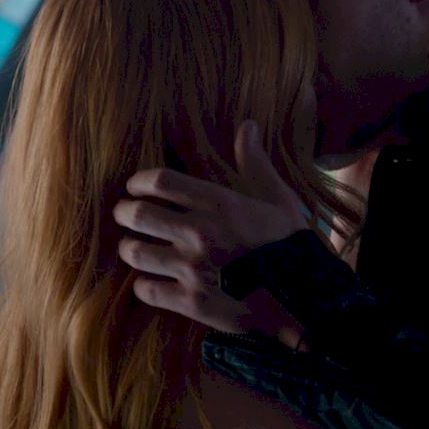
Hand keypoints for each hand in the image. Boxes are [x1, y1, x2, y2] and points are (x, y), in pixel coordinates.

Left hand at [113, 120, 308, 334]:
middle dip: (124, 212)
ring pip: (135, 253)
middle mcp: (198, 232)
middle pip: (137, 214)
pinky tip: (151, 282)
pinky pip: (147, 290)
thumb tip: (248, 126)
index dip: (139, 181)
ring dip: (130, 248)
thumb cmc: (291, 245)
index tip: (135, 186)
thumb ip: (255, 163)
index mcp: (219, 204)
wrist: (304, 299)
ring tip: (134, 248)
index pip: (160, 181)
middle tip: (125, 214)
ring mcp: (192, 269)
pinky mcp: (190, 302)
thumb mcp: (278, 198)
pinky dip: (144, 285)